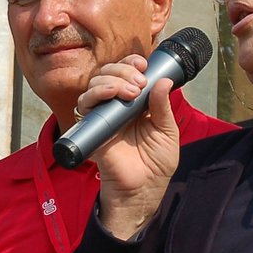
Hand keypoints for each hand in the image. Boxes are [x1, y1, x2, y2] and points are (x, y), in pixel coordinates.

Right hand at [75, 54, 180, 239]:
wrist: (144, 189)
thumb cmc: (157, 163)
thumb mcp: (167, 131)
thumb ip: (163, 106)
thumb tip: (163, 80)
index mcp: (135, 103)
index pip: (127, 73)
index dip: (131, 63)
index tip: (143, 64)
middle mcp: (117, 105)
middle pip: (109, 73)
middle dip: (124, 70)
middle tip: (139, 82)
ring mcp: (103, 115)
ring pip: (96, 83)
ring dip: (113, 79)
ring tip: (131, 91)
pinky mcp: (92, 126)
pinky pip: (85, 104)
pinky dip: (97, 93)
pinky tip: (112, 94)